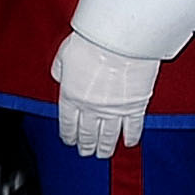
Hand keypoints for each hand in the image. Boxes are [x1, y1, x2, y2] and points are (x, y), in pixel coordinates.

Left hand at [50, 29, 159, 158]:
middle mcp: (91, 108)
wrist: (120, 40)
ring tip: (103, 154)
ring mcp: (114, 109)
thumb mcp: (64, 55)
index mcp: (71, 96)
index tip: (70, 142)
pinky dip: (131, 137)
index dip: (69, 135)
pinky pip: (133, 127)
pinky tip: (128, 143)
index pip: (68, 123)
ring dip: (105, 147)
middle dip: (86, 145)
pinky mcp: (136, 106)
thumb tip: (59, 79)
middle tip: (86, 153)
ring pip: (108, 135)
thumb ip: (60, 70)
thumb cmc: (91, 42)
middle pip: (88, 133)